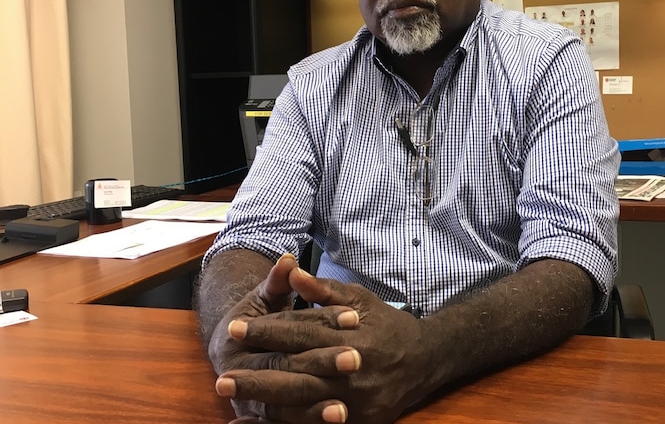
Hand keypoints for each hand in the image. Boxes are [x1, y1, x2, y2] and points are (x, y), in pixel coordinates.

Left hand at [221, 266, 431, 423]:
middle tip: (223, 376)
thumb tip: (290, 270)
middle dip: (259, 375)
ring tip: (235, 400)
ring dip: (266, 403)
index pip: (302, 333)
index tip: (235, 328)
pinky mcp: (359, 421)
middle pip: (298, 373)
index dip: (267, 332)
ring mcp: (357, 401)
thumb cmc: (387, 325)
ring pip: (304, 404)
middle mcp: (353, 370)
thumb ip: (323, 289)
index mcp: (352, 336)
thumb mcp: (360, 299)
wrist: (427, 360)